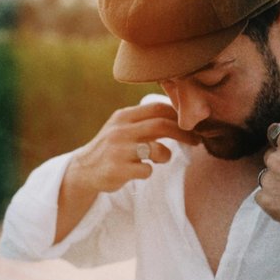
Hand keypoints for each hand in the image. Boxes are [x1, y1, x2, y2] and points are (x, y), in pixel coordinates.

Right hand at [69, 102, 199, 194]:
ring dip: (166, 155)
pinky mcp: (117, 170)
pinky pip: (146, 170)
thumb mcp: (123, 127)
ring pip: (157, 150)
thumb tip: (180, 116)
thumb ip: (145, 120)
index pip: (157, 108)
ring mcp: (118, 150)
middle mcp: (120, 130)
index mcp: (124, 116)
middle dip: (183, 134)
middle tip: (195, 141)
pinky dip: (149, 171)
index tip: (190, 124)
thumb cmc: (112, 147)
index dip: (178, 115)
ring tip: (161, 159)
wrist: (84, 170)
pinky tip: (141, 171)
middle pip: (161, 126)